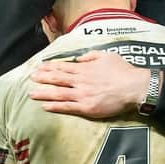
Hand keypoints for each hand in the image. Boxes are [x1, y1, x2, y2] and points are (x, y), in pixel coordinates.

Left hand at [29, 50, 150, 117]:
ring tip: (32, 93)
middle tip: (31, 77)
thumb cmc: (123, 70)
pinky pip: (67, 107)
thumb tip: (79, 58)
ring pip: (58, 93)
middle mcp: (81, 81)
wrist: (133, 87)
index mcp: (85, 68)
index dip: (50, 67)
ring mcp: (82, 95)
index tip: (40, 66)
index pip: (63, 66)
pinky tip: (45, 106)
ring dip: (44, 93)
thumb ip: (91, 55)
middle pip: (57, 79)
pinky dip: (55, 107)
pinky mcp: (87, 108)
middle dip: (43, 78)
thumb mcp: (107, 55)